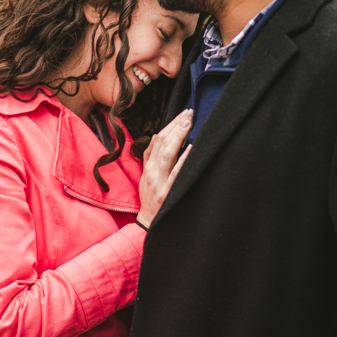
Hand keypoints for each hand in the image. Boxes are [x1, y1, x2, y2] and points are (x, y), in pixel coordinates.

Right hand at [136, 109, 193, 227]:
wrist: (148, 223)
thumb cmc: (149, 199)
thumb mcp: (146, 177)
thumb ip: (149, 156)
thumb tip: (156, 135)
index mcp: (148, 168)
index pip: (158, 141)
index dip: (170, 126)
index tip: (182, 114)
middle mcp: (152, 173)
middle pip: (162, 144)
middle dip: (176, 126)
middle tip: (189, 113)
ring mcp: (160, 183)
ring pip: (167, 154)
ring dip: (178, 136)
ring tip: (188, 122)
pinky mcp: (168, 193)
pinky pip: (175, 174)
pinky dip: (182, 159)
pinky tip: (190, 148)